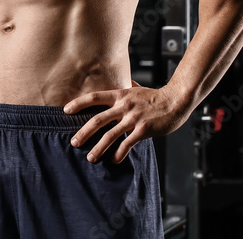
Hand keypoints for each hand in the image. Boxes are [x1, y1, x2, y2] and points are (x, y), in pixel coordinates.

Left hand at [63, 80, 192, 163]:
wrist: (176, 100)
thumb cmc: (156, 96)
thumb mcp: (137, 89)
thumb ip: (128, 87)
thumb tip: (125, 81)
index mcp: (120, 95)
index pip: (94, 97)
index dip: (78, 103)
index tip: (66, 110)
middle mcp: (123, 106)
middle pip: (97, 120)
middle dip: (83, 132)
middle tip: (74, 142)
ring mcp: (133, 118)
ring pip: (110, 135)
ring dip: (98, 148)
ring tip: (90, 157)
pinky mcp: (143, 130)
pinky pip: (127, 144)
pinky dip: (118, 154)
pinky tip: (114, 160)